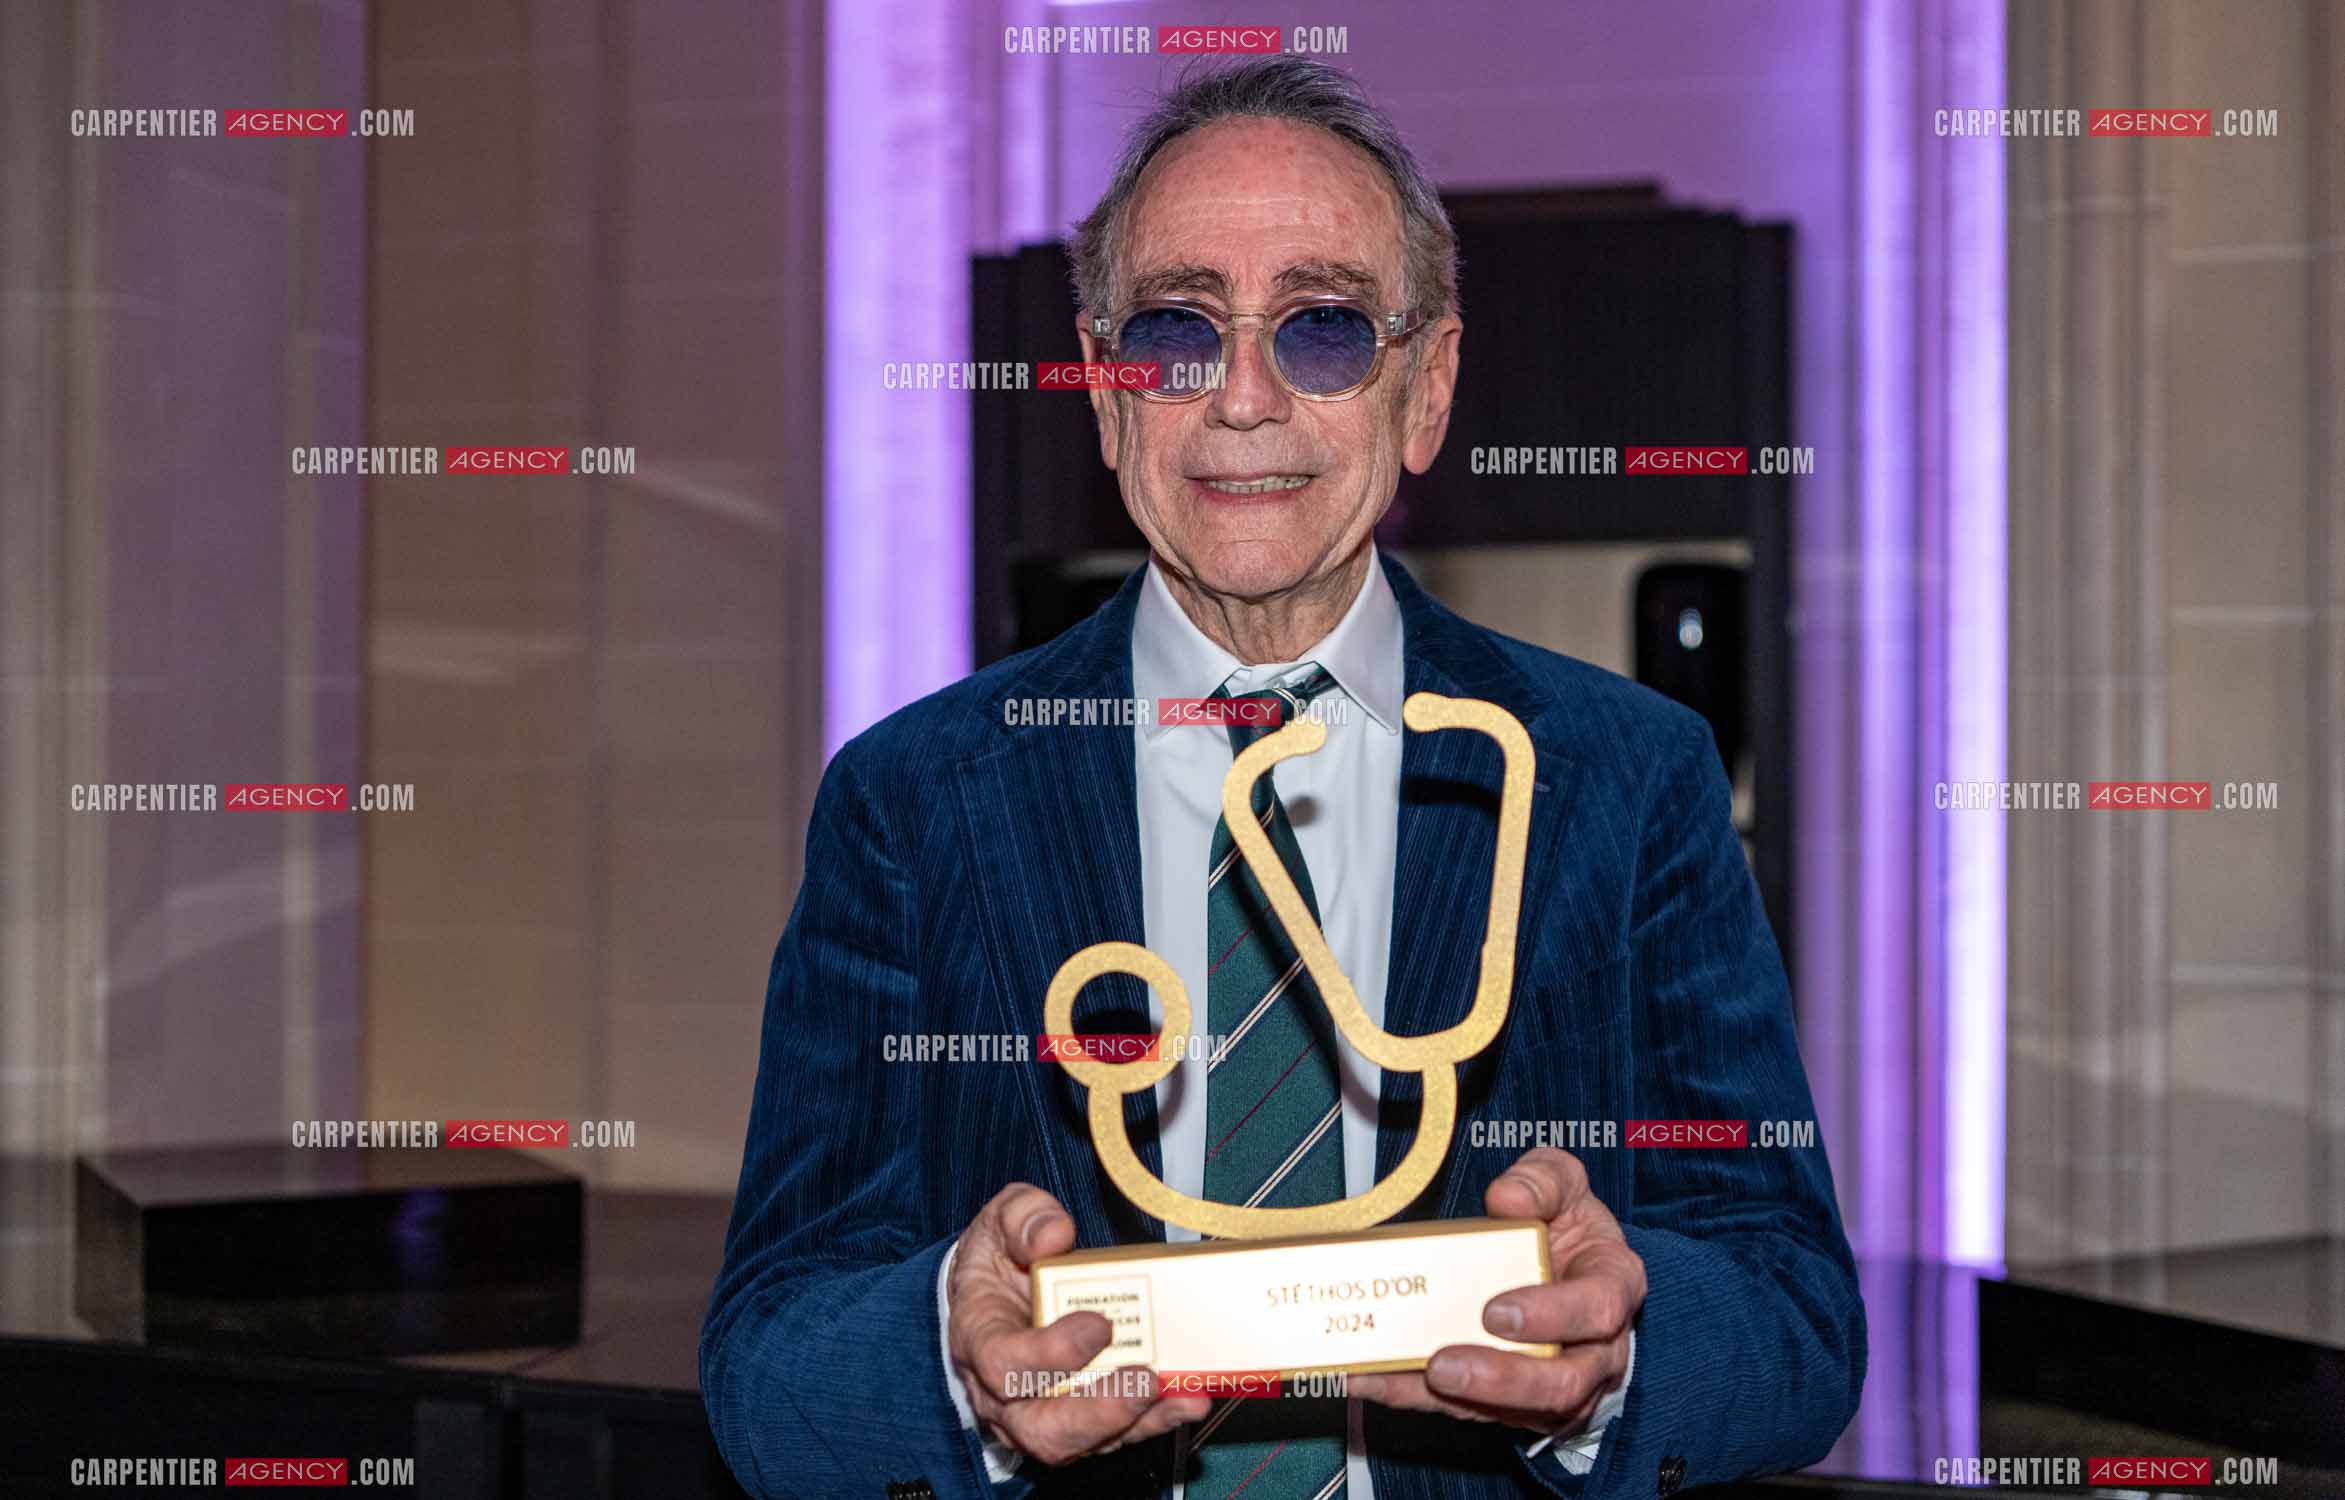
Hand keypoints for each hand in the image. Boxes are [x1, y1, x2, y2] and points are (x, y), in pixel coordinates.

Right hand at [945, 1183, 1211, 1464]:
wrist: (994, 1291)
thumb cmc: (999, 1257)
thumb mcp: (1001, 1220)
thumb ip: (1024, 1217)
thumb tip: (1054, 1236)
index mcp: (979, 1337)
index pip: (1003, 1363)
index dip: (1051, 1353)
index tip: (1100, 1324)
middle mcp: (1000, 1393)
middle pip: (1042, 1428)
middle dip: (1099, 1412)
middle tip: (1146, 1380)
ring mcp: (1037, 1415)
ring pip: (1080, 1443)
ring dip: (1137, 1422)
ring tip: (1186, 1395)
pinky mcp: (1076, 1423)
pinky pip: (1113, 1436)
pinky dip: (1155, 1421)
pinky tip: (1189, 1399)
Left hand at [1348, 1148, 1642, 1438]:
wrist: (1571, 1264)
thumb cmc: (1568, 1225)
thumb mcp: (1563, 1183)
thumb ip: (1540, 1180)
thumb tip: (1506, 1197)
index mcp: (1612, 1286)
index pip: (1596, 1310)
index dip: (1550, 1317)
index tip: (1496, 1312)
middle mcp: (1596, 1348)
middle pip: (1563, 1384)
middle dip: (1500, 1380)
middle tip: (1443, 1366)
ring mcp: (1560, 1385)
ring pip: (1518, 1410)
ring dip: (1454, 1399)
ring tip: (1394, 1377)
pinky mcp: (1518, 1403)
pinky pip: (1472, 1410)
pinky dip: (1418, 1397)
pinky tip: (1372, 1379)